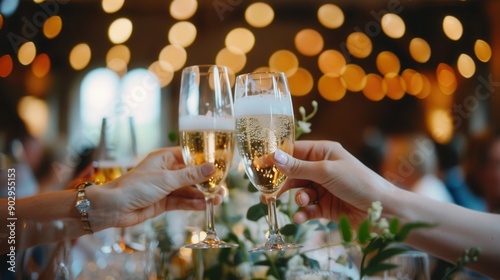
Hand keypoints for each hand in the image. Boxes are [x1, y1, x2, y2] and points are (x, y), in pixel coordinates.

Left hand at [92, 147, 217, 228]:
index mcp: (165, 158)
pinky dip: (194, 204)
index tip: (221, 165)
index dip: (206, 161)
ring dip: (203, 195)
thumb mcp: (166, 179)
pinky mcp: (164, 202)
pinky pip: (183, 201)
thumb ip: (190, 175)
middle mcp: (167, 171)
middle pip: (192, 175)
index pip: (190, 156)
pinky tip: (206, 205)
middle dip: (207, 182)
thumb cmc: (135, 186)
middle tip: (222, 188)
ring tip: (218, 199)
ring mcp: (166, 187)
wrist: (114, 208)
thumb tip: (212, 167)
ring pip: (189, 190)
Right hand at [274, 140, 394, 226]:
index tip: (259, 166)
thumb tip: (274, 156)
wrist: (382, 210)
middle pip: (293, 173)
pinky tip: (303, 217)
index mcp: (323, 152)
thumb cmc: (358, 182)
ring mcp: (323, 188)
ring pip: (298, 191)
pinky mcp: (325, 206)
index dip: (277, 158)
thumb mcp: (326, 171)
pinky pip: (307, 208)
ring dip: (297, 198)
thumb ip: (298, 166)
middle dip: (281, 183)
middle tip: (266, 192)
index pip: (294, 151)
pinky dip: (303, 212)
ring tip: (302, 202)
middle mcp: (321, 168)